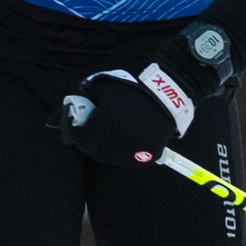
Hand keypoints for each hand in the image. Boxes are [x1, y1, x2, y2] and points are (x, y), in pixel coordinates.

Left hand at [57, 27, 232, 165]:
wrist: (168, 92)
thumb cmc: (134, 87)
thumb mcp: (106, 84)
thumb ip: (89, 92)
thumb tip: (78, 99)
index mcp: (105, 123)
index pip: (81, 138)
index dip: (78, 133)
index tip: (80, 127)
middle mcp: (118, 141)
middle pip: (95, 151)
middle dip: (91, 142)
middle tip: (95, 132)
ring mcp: (134, 150)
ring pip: (112, 158)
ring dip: (108, 149)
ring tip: (113, 136)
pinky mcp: (149, 154)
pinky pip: (131, 160)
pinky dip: (127, 154)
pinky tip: (127, 142)